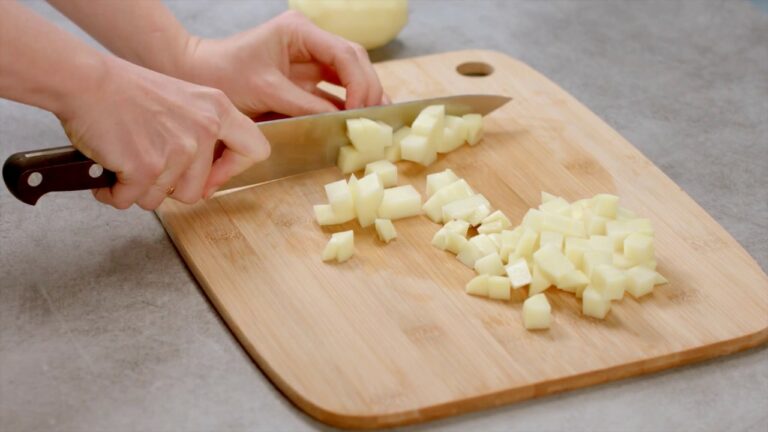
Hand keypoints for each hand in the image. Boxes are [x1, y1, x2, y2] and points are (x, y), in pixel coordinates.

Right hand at [59, 57, 269, 209]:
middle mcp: (203, 130)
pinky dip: (114, 192)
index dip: (232, 170)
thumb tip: (211, 181)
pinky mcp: (147, 168)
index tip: (212, 176)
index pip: (257, 150)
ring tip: (127, 160)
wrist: (85, 81)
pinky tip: (110, 168)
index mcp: (218, 111)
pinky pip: (132, 200)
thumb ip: (204, 133)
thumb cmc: (127, 92)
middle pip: (197, 191)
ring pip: (161, 199)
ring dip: (138, 189)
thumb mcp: (184, 100)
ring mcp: (177, 150)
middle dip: (167, 188)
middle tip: (147, 165)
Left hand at [179, 10, 386, 116]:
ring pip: (350, 76)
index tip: (361, 111)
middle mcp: (310, 41)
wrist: (197, 77)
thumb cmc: (224, 75)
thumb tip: (340, 120)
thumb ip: (305, 104)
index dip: (359, 83)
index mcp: (300, 31)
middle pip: (354, 62)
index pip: (344, 54)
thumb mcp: (266, 91)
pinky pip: (336, 91)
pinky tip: (358, 122)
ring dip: (363, 98)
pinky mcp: (306, 81)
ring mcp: (310, 60)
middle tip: (375, 119)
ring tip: (375, 123)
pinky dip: (348, 106)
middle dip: (368, 89)